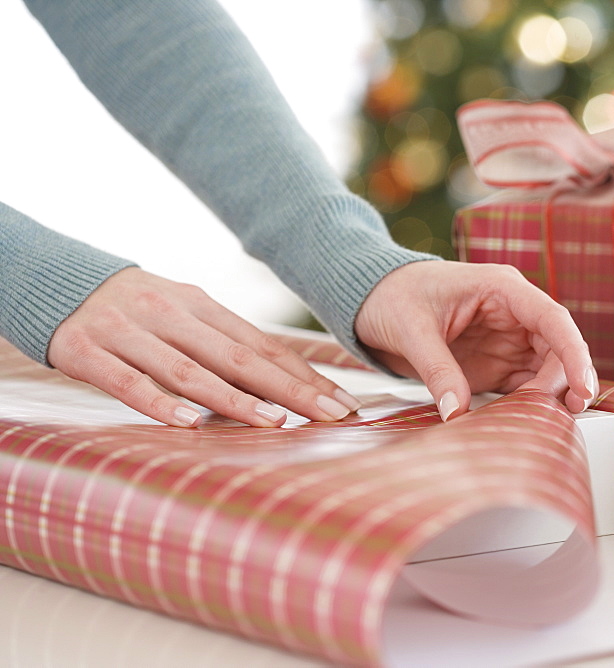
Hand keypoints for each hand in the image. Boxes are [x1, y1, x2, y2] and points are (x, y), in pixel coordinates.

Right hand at [48, 267, 360, 427]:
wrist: (53, 280)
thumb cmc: (134, 310)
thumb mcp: (182, 315)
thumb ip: (222, 343)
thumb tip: (282, 380)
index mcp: (201, 307)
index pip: (262, 345)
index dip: (303, 375)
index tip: (340, 401)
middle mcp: (171, 316)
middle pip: (240, 358)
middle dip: (290, 389)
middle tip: (331, 416)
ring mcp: (129, 332)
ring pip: (190, 371)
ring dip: (235, 399)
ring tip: (274, 421)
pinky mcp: (87, 351)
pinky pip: (127, 381)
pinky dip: (157, 403)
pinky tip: (187, 423)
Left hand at [355, 261, 597, 420]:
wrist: (369, 298)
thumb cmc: (392, 294)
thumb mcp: (411, 330)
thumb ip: (438, 370)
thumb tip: (457, 413)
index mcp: (501, 289)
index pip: (552, 319)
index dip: (574, 352)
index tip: (582, 386)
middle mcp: (512, 314)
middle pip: (557, 348)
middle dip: (566, 382)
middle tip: (564, 414)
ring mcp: (506, 340)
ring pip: (545, 370)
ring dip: (549, 397)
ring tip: (545, 423)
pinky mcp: (494, 363)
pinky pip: (521, 387)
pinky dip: (526, 406)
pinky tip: (524, 423)